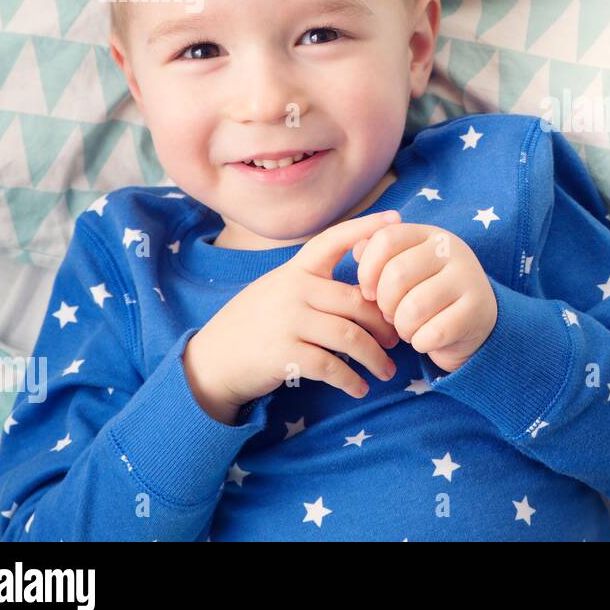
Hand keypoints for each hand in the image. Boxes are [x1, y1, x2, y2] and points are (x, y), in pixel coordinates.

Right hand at [183, 210, 404, 423]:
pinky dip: (351, 380)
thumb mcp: (279, 291)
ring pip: (349, 335)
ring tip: (387, 371)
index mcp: (295, 270)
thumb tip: (370, 289)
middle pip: (356, 300)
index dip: (365, 228)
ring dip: (375, 357)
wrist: (211, 361)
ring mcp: (287, 321)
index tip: (395, 220)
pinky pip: (330, 366)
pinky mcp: (282, 354)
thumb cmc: (255, 324)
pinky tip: (360, 389)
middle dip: (384, 323)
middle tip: (397, 339)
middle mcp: (293, 290)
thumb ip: (315, 285)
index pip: (333, 240)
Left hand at [352, 222, 497, 374]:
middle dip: (385, 304)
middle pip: (397, 274)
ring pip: (413, 307)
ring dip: (403, 327)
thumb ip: (378, 257)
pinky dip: (421, 343)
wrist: (476, 321)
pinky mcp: (476, 310)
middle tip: (390, 316)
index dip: (367, 270)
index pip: (386, 239)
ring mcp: (468, 278)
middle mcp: (452, 249)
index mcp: (429, 234)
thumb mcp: (405, 270)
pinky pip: (433, 333)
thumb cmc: (428, 293)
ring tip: (408, 329)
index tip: (368, 292)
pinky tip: (426, 340)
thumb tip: (356, 248)